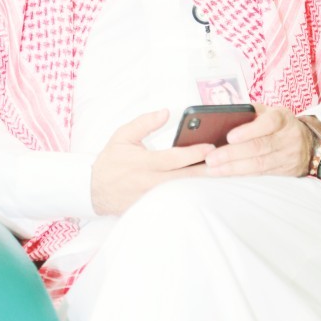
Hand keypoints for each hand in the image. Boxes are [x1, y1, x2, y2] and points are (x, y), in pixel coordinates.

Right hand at [91, 109, 214, 215]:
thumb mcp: (122, 136)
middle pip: (185, 178)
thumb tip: (165, 112)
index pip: (173, 159)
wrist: (94, 190)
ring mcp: (152, 198)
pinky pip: (176, 201)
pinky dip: (191, 194)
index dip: (194, 153)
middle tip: (226, 163)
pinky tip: (206, 189)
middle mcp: (149, 182)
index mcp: (143, 163)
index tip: (211, 146)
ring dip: (202, 184)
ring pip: (183, 192)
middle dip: (207, 171)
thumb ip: (144, 123)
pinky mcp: (153, 208)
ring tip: (222, 174)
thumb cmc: (111, 161)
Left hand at [204, 103, 312, 177]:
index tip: (229, 136)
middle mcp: (286, 138)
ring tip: (211, 168)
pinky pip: (257, 173)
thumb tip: (221, 114)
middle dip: (233, 154)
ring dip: (232, 168)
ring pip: (257, 164)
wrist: (309, 144)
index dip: (249, 131)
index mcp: (282, 118)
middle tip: (210, 158)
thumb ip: (249, 111)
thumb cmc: (278, 123)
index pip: (268, 123)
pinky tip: (221, 173)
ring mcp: (286, 156)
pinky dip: (238, 173)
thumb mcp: (269, 110)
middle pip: (259, 147)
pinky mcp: (281, 171)